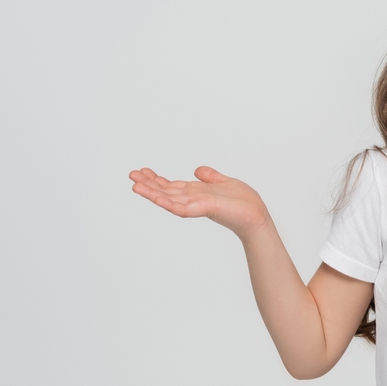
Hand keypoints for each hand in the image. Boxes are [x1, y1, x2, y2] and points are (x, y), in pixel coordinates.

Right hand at [129, 166, 269, 238]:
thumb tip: (197, 170)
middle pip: (165, 191)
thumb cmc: (243, 202)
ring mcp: (196, 205)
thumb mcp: (224, 182)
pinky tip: (157, 198)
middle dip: (148, 184)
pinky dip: (169, 203)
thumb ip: (210, 177)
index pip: (171, 186)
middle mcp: (193, 199)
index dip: (156, 179)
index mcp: (196, 193)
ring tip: (135, 186)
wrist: (255, 215)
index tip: (141, 171)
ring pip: (169, 199)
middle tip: (131, 176)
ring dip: (152, 193)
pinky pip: (182, 208)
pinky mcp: (203, 210)